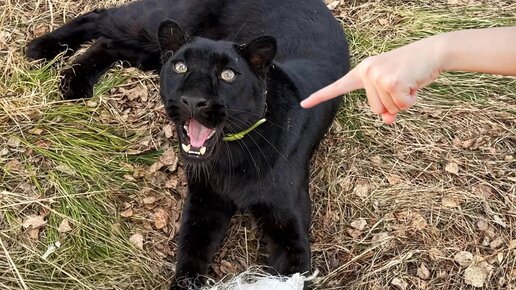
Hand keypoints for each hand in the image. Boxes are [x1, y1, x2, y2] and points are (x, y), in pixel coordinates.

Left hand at [301, 37, 442, 123]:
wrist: (431, 52)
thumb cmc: (411, 72)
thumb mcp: (395, 90)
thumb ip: (387, 106)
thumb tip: (387, 121)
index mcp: (362, 72)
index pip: (338, 87)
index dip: (320, 96)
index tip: (304, 104)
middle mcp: (366, 72)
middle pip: (375, 109)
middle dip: (393, 104)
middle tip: (402, 85)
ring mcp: (377, 76)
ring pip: (388, 109)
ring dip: (403, 101)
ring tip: (408, 82)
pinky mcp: (391, 81)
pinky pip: (401, 106)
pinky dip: (412, 100)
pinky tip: (414, 84)